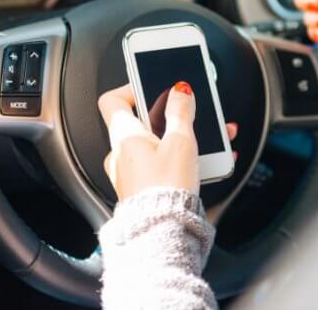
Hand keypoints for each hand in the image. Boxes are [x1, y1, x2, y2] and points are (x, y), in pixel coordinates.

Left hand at [97, 82, 238, 200]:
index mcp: (124, 135)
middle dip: (167, 118)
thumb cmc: (165, 190)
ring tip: (204, 143)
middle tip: (186, 117)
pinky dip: (177, 161)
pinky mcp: (141, 190)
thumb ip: (180, 112)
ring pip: (153, 145)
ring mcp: (128, 173)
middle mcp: (120, 153)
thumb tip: (180, 91)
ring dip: (178, 140)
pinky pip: (158, 166)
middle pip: (140, 122)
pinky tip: (200, 164)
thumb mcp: (180, 142)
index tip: (152, 86)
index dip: (132, 87)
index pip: (114, 99)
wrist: (163, 232)